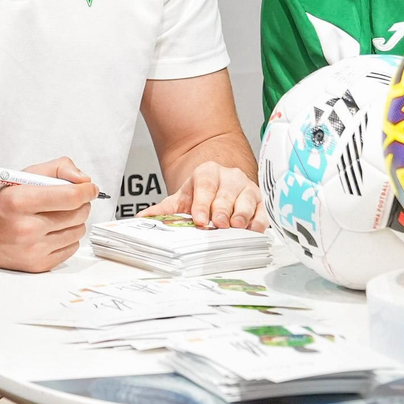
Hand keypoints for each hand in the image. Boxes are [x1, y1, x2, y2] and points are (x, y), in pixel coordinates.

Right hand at [0, 157, 97, 271]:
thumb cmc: (0, 205)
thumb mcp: (22, 176)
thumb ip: (57, 169)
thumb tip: (83, 180)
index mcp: (19, 201)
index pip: (70, 196)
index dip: (87, 190)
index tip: (90, 188)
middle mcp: (26, 228)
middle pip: (78, 213)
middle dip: (80, 203)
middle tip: (70, 199)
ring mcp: (33, 250)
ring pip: (78, 231)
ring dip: (74, 220)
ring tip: (56, 216)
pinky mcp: (39, 265)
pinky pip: (72, 248)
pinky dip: (67, 237)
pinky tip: (52, 231)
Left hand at [143, 161, 264, 230]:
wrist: (220, 183)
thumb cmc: (201, 194)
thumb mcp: (181, 199)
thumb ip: (163, 209)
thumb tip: (141, 219)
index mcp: (208, 172)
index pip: (205, 185)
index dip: (202, 203)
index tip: (198, 219)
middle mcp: (229, 177)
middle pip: (226, 193)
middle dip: (222, 210)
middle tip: (217, 224)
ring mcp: (246, 188)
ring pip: (246, 199)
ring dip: (242, 214)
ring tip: (236, 226)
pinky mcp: (260, 201)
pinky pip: (262, 210)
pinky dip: (259, 221)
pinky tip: (253, 230)